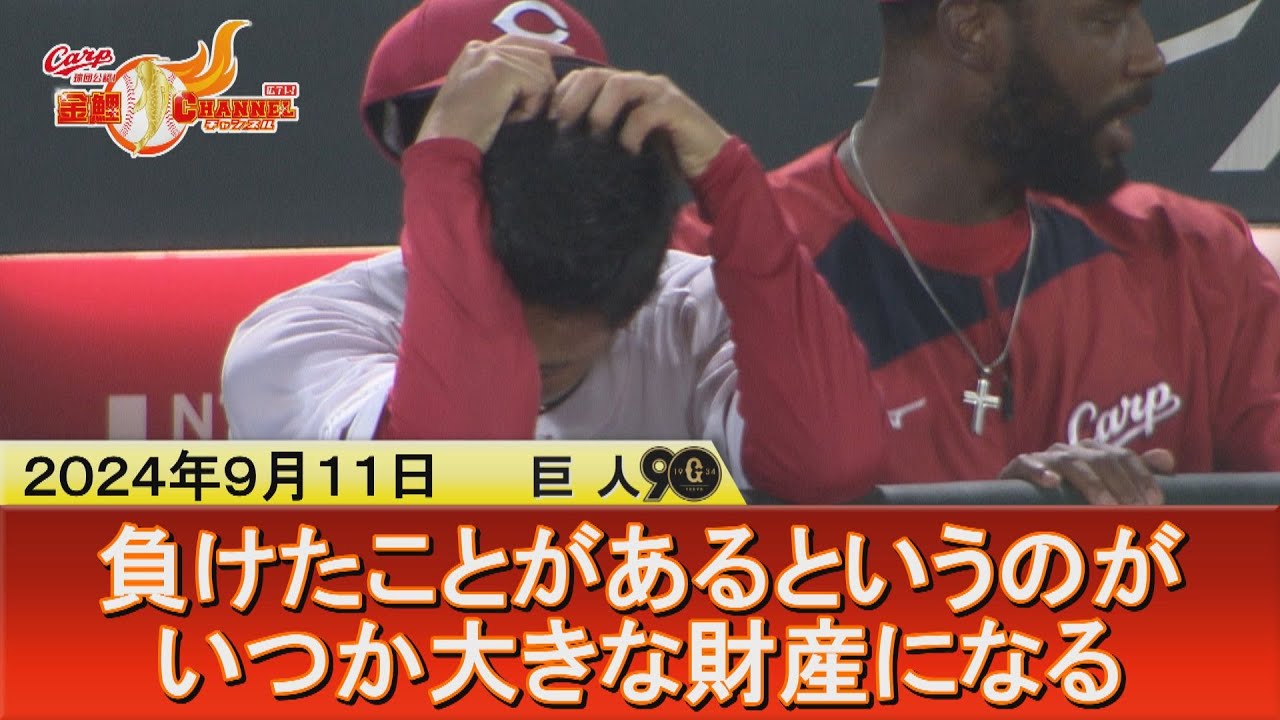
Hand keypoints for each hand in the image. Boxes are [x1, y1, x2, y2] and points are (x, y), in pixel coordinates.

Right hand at [415, 35, 572, 151]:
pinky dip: (530, 108)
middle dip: (544, 85)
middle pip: (538, 55)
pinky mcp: (500, 69)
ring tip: (511, 118)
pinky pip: (538, 85)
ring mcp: (490, 56)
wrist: (446, 145)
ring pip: (542, 71)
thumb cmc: (464, 133)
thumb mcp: (483, 98)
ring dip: (534, 101)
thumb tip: (544, 74)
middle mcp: (482, 47)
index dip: (548, 48)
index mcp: (476, 51)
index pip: (521, 41)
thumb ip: (506, 80)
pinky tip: (509, 120)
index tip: (570, 55)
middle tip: (527, 115)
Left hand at [549, 68, 730, 177]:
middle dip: (574, 99)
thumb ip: (601, 138)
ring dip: (600, 111)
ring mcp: (658, 93)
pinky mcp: (676, 109)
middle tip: (563, 126)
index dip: (562, 95)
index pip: (583, 78)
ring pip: (620, 85)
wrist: (708, 164)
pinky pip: (647, 112)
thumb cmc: (663, 157)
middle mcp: (639, 84)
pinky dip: (631, 131)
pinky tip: (627, 150)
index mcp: (623, 90)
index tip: (548, 122)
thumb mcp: (624, 146)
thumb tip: (561, 151)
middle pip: (596, 75)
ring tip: (594, 134)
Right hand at [999, 440, 1174, 505]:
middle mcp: (1070, 450)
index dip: (1141, 476)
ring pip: (1072, 463)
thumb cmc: (1066, 495)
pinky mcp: (1018, 467)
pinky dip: (1040, 471)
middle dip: (1123, 485)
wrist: (1017, 497)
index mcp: (1092, 452)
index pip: (1123, 456)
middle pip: (1101, 460)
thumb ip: (1135, 471)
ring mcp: (1044, 457)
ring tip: (1108, 506)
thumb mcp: (1104, 484)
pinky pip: (1027, 464)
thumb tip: (1168, 460)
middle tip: (1137, 510)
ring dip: (1093, 485)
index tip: (1156, 500)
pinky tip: (1052, 483)